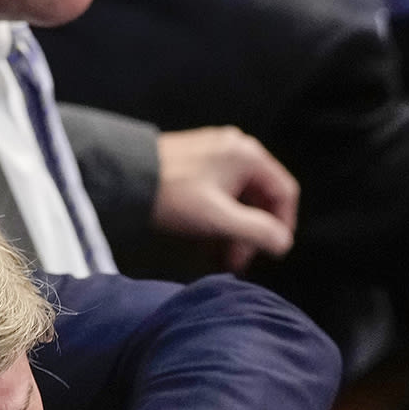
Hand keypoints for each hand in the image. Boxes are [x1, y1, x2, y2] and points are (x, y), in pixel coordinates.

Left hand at [152, 127, 297, 272]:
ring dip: (234, 228)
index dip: (283, 225)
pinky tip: (206, 239)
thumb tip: (283, 243)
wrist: (124, 174)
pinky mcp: (197, 161)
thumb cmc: (172, 194)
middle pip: (260, 196)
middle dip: (252, 232)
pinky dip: (219, 216)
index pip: (284, 192)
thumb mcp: (219, 218)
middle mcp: (236, 148)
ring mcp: (215, 152)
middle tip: (237, 261)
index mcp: (248, 155)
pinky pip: (220, 191)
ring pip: (239, 196)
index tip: (271, 251)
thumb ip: (256, 231)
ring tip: (219, 256)